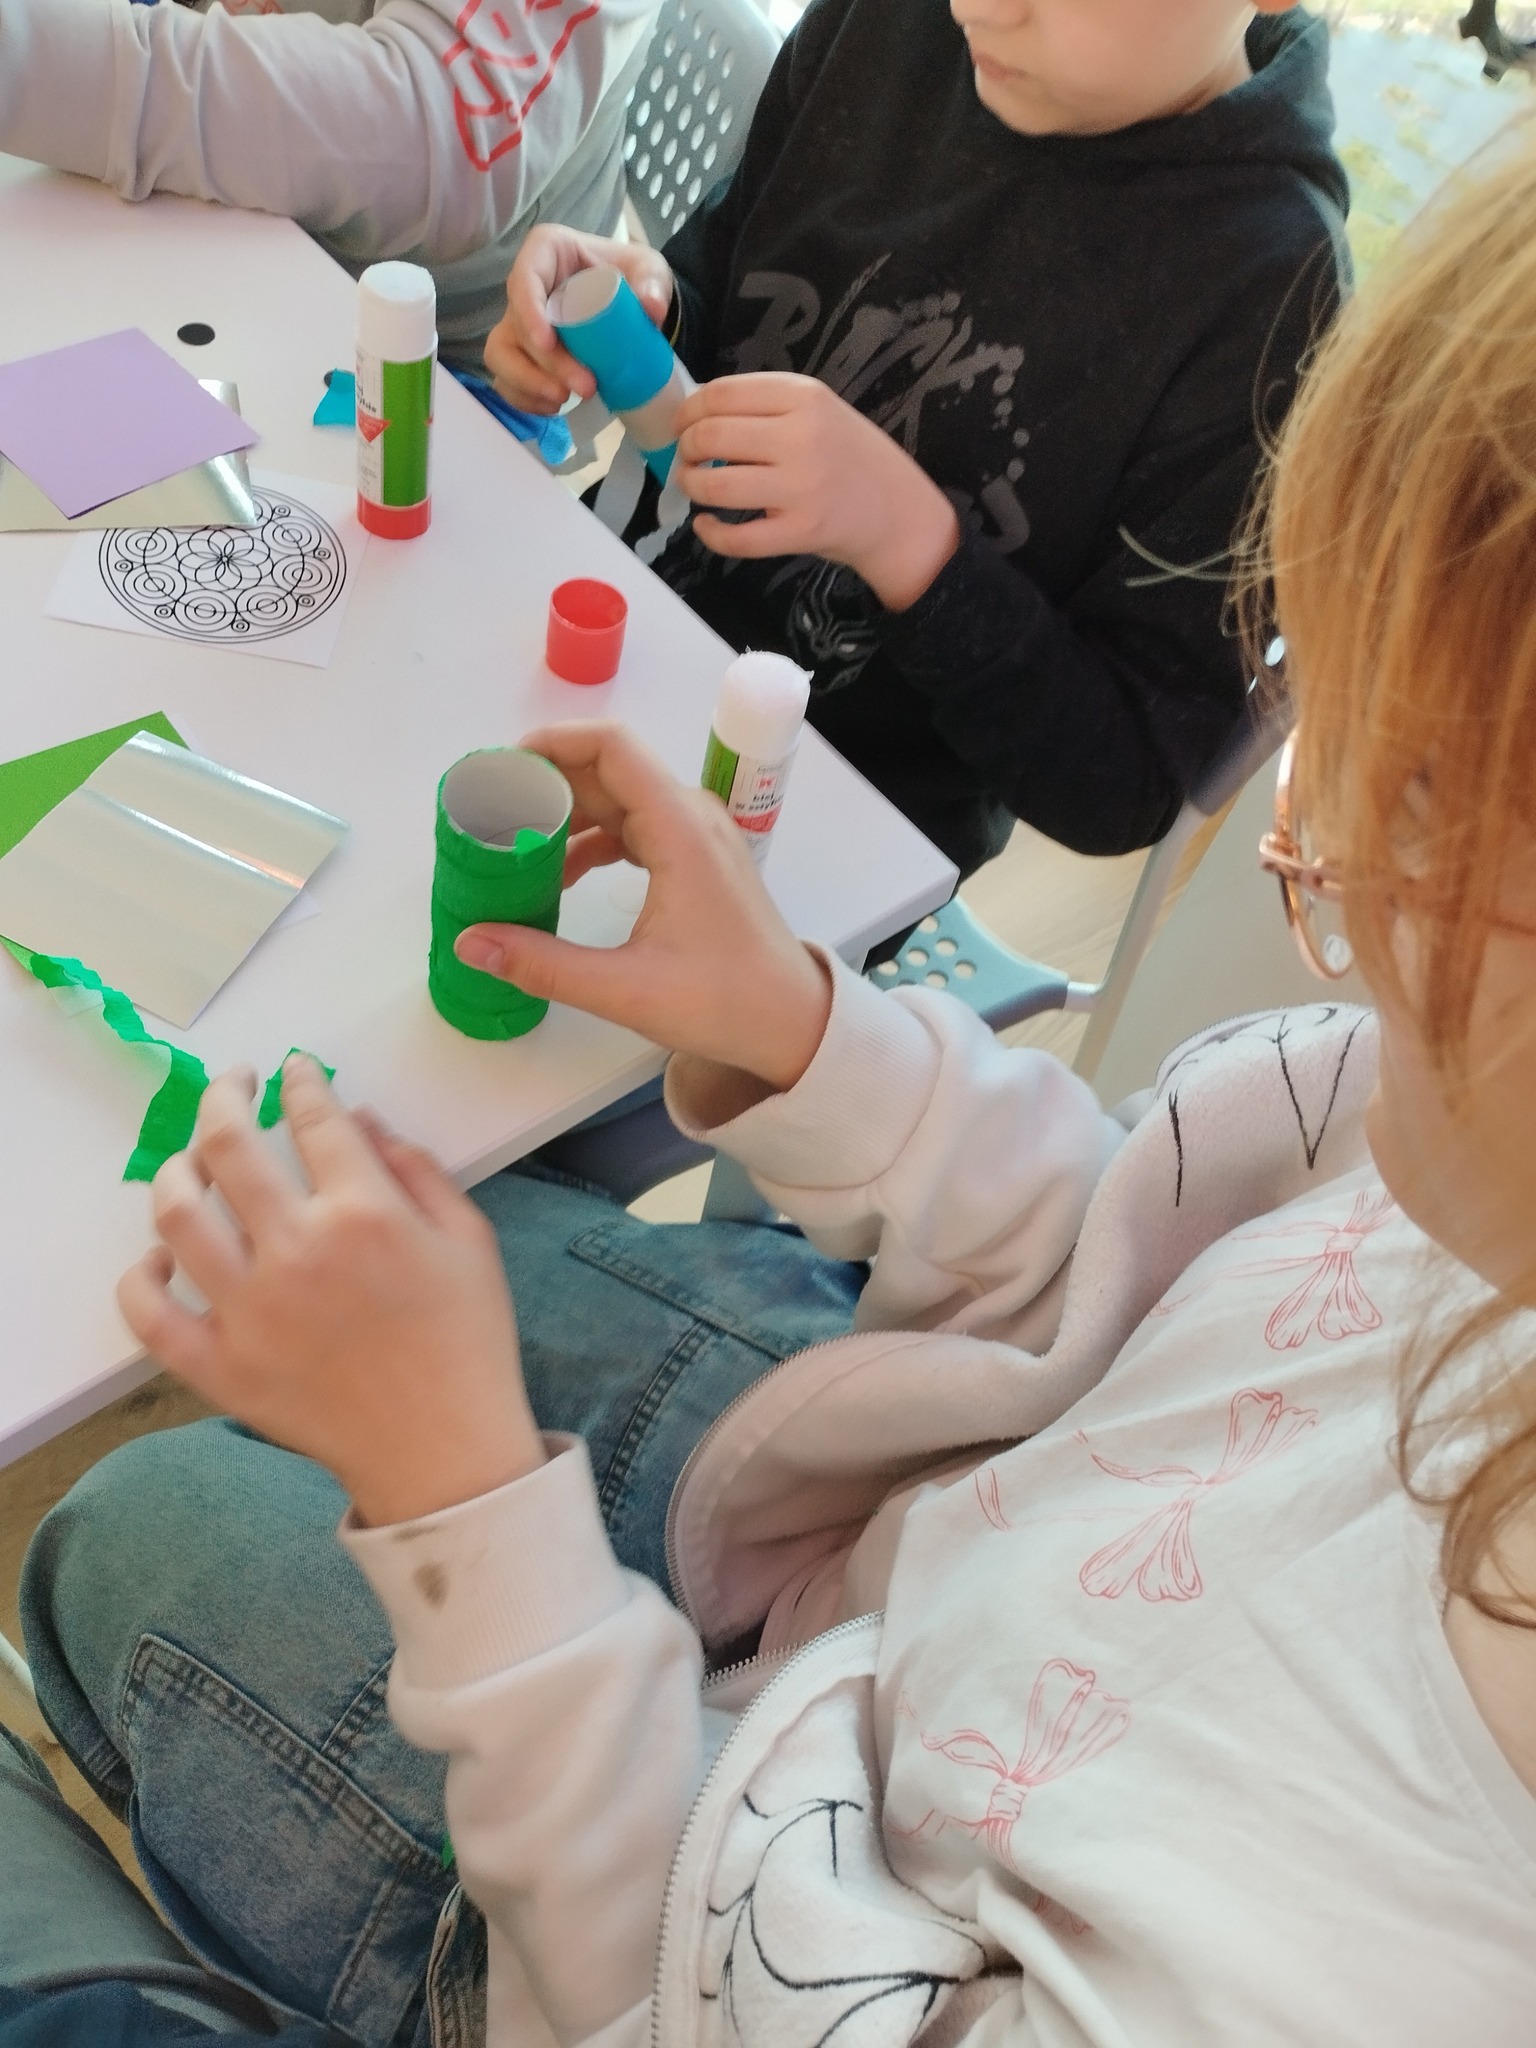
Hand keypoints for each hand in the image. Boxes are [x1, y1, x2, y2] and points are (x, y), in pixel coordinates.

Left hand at [119, 1059, 544, 1526]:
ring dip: (176, 1170)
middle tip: (230, 1086)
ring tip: (190, 1162)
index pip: (314, 1119)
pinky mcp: (220, 1367)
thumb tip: (364, 1119)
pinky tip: (160, 1256)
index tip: (293, 1070)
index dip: (301, 1081)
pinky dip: (140, 1276)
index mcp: (365, 1215)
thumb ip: (418, 1169)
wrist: (444, 1451)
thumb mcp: (470, 1239)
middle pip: (228, 1145)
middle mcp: (297, 1252)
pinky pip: (149, 1313)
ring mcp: (249, 1311)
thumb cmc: (467, 1341)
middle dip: (224, 1095)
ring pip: (176, 1213)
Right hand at [453, 722, 832, 1091]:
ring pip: (619, 800)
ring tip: (511, 847)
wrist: (794, 1024)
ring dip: (566, 815)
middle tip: (488, 813)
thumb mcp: (625, 988)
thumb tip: (469, 943)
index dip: (552, 743)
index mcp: (679, 829)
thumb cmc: (724, 1002)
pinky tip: (558, 876)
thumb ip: (542, 964)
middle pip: (608, 770)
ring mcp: (698, 836)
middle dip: (545, 784)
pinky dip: (593, 841)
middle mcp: (691, 817)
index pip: (611, 748)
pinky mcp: (697, 860)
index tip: (501, 769)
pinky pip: (635, 828)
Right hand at [485, 225, 674, 413]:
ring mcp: (520, 324)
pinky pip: (508, 380)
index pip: (525, 277)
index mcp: (548, 252)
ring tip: (565, 401)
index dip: (529, 311)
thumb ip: (652, 283)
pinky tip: (554, 407)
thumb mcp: (649, 270)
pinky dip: (526, 398)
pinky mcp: (523, 355)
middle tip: (586, 386)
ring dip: (529, 383)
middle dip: (547, 363)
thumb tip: (651, 307)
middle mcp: (527, 287)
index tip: (548, 342)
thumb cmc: (630, 277)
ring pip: (501, 354)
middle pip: (516, 325)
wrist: (631, 307)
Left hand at [673, 374, 961, 610]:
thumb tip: (697, 416)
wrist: (896, 510)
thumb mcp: (819, 411)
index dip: (688, 411)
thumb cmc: (849, 457)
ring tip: (693, 486)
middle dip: (687, 448)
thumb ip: (767, 407)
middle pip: (712, 435)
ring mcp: (800, 487)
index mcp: (804, 397)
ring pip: (716, 485)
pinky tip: (706, 525)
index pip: (722, 394)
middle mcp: (801, 437)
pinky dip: (710, 533)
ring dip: (691, 485)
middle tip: (688, 458)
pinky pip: (736, 537)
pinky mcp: (799, 531)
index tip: (681, 424)